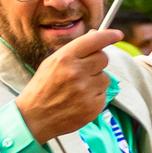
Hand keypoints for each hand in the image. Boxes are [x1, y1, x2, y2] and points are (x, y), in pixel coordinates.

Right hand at [12, 28, 124, 142]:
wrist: (34, 118)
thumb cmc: (42, 89)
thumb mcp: (51, 63)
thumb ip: (74, 50)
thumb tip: (96, 35)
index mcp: (65, 58)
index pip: (94, 41)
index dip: (109, 36)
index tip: (117, 34)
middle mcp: (76, 72)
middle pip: (103, 59)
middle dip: (97, 63)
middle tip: (85, 71)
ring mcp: (86, 90)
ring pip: (105, 78)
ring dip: (96, 82)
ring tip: (79, 89)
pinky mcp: (93, 107)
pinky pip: (103, 95)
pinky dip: (95, 97)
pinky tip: (80, 101)